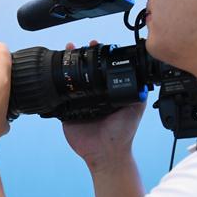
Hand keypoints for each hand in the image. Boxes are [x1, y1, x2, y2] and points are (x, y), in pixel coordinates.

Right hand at [60, 42, 144, 170]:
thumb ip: (139, 92)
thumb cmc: (122, 134)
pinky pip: (58, 98)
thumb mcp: (135, 107)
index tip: (95, 44)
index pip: (99, 69)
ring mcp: (78, 104)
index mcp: (106, 93)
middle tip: (75, 46)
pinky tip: (52, 73)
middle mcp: (92, 96)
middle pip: (82, 72)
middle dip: (78, 57)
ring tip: (64, 52)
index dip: (96, 55)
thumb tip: (144, 75)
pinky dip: (54, 87)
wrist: (106, 153)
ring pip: (70, 81)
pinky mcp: (66, 113)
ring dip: (65, 67)